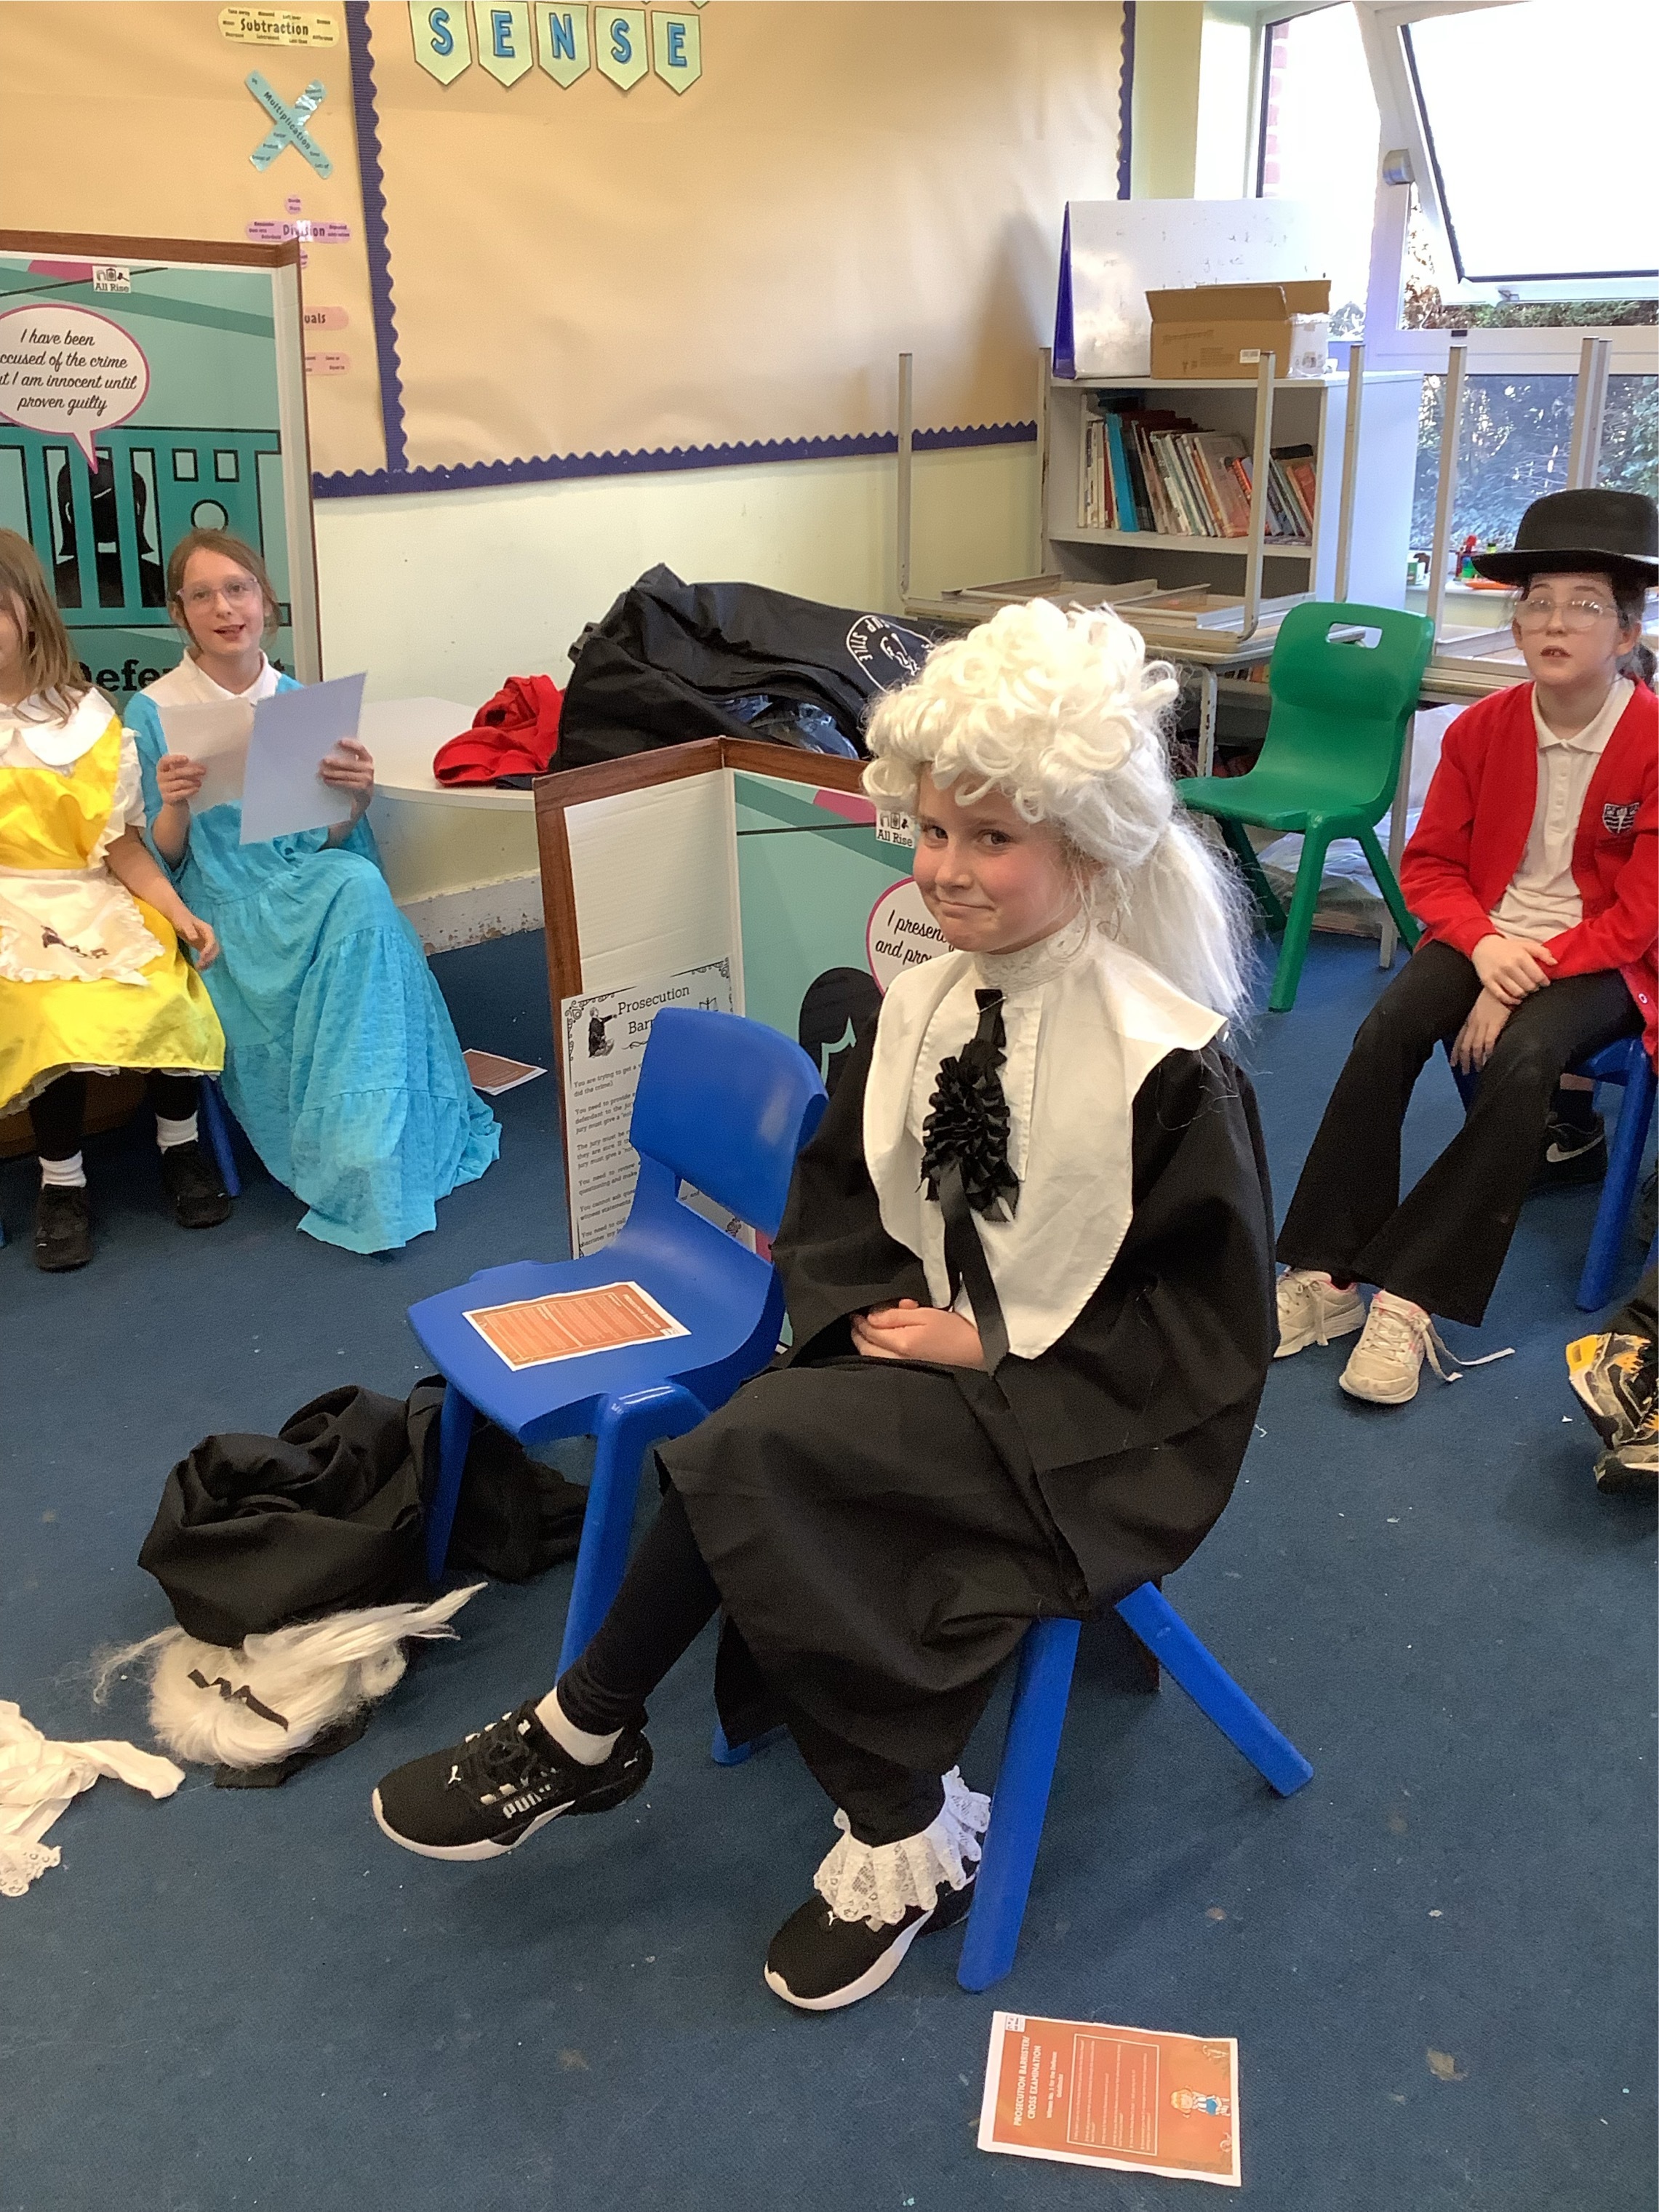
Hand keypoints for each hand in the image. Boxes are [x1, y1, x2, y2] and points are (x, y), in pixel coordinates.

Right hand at [156, 753, 205, 804]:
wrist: (176, 805)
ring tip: (200, 782)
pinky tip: (197, 789)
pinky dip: (190, 791)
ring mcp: (163, 788)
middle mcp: (160, 777)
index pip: (164, 761)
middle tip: (203, 771)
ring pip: (180, 783)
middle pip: (176, 772)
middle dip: (191, 771)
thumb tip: (198, 764)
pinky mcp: (168, 798)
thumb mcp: (180, 774)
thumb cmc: (179, 784)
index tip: (187, 759)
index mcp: (162, 768)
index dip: (175, 759)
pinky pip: (180, 794)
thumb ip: (184, 767)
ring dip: (192, 782)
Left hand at [175, 912, 219, 970]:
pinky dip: (205, 962)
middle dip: (209, 958)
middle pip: (215, 949)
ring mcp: (207, 942)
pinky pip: (208, 956)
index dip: (208, 950)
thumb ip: (189, 930)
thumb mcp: (183, 923)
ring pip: (213, 953)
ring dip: (208, 962)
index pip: (211, 941)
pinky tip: (199, 967)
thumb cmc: (180, 919)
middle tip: (200, 966)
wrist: (178, 916)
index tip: (202, 957)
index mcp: (207, 930)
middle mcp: (209, 936)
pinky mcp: (203, 946)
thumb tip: (194, 938)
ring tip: (199, 968)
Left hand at [320, 737, 374, 813]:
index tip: (339, 742)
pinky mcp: (363, 791)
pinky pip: (347, 784)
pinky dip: (336, 783)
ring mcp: (368, 781)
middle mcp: (369, 770)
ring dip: (333, 773)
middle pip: (351, 763)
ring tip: (322, 772)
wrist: (357, 806)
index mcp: (367, 761)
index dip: (350, 744)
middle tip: (324, 761)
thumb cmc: (352, 786)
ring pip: (347, 774)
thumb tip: (329, 755)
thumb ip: (346, 763)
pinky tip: (327, 781)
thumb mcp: (351, 772)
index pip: (360, 749)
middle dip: (336, 762)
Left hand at [851, 1298, 984, 1367]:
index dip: (859, 1320)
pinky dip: (877, 1351)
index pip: (869, 1331)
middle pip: (866, 1348)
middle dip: (858, 1333)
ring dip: (866, 1342)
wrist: (977, 1350)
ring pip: (873, 1357)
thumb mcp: (925, 1314)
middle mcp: (897, 1359)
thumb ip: (895, 1316)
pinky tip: (881, 1343)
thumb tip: (870, 1317)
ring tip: (867, 1329)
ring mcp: (903, 1367)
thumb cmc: (956, 1330)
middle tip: (856, 1320)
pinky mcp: (910, 1370)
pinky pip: (884, 1362)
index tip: (855, 1312)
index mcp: (900, 1343)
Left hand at [1451, 987, 1511, 1073]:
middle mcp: (1475, 1022)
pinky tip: (1488, 1060)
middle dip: (1463, 1060)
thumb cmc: (1497, 993)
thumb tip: (1481, 1030)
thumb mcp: (1483, 1005)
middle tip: (1464, 1071)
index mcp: (1471, 1018)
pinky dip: (1487, 1052)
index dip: (1456, 1051)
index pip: (1460, 1038)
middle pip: (1465, 1045)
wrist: (1505, 982)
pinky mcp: (1495, 1023)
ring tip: (1477, 1069)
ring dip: (1475, 1060)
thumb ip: (1481, 1017)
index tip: (1453, 1062)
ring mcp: (1484, 1023)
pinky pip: (1488, 1041)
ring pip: (1475, 1046)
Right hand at [1471, 932, 1555, 1006]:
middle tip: (1533, 986)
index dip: (1544, 982)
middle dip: (1534, 988)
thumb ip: (1542, 952)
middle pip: (1529, 986)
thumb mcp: (1525, 945)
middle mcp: (1509, 966)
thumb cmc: (1507, 947)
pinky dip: (1511, 1000)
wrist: (1483, 945)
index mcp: (1520, 956)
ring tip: (1525, 991)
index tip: (1544, 982)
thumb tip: (1554, 963)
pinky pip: (1502, 996)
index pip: (1538, 976)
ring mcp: (1498, 975)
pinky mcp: (1488, 982)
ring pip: (1517, 993)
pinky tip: (1515, 998)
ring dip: (1524, 994)